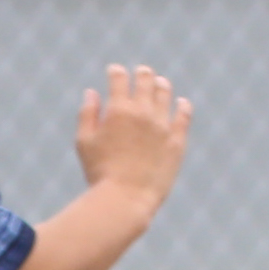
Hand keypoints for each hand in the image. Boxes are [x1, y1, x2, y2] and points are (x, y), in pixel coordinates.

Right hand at [74, 64, 191, 210]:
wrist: (126, 198)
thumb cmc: (100, 173)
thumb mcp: (84, 142)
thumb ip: (87, 114)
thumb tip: (92, 92)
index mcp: (118, 109)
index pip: (119, 78)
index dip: (116, 71)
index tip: (115, 71)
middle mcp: (143, 112)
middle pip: (146, 81)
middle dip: (142, 74)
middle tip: (141, 72)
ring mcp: (162, 125)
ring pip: (165, 94)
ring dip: (161, 85)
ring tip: (159, 83)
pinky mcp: (177, 140)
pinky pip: (184, 115)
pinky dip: (182, 106)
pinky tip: (182, 104)